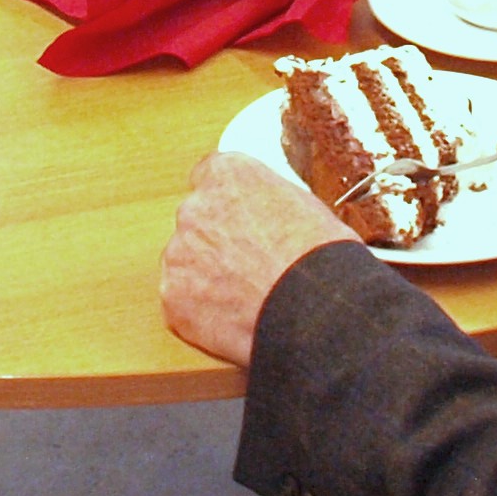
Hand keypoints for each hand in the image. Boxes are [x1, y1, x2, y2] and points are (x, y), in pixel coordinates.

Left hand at [162, 152, 362, 367]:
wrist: (317, 311)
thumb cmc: (323, 258)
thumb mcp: (305, 207)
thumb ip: (267, 203)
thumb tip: (266, 217)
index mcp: (228, 174)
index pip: (210, 177)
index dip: (227, 204)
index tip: (239, 223)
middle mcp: (195, 206)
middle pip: (197, 222)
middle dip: (216, 242)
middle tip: (248, 268)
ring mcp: (179, 252)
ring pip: (186, 263)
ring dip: (207, 278)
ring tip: (247, 300)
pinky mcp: (173, 296)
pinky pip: (182, 303)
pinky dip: (202, 313)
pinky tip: (234, 321)